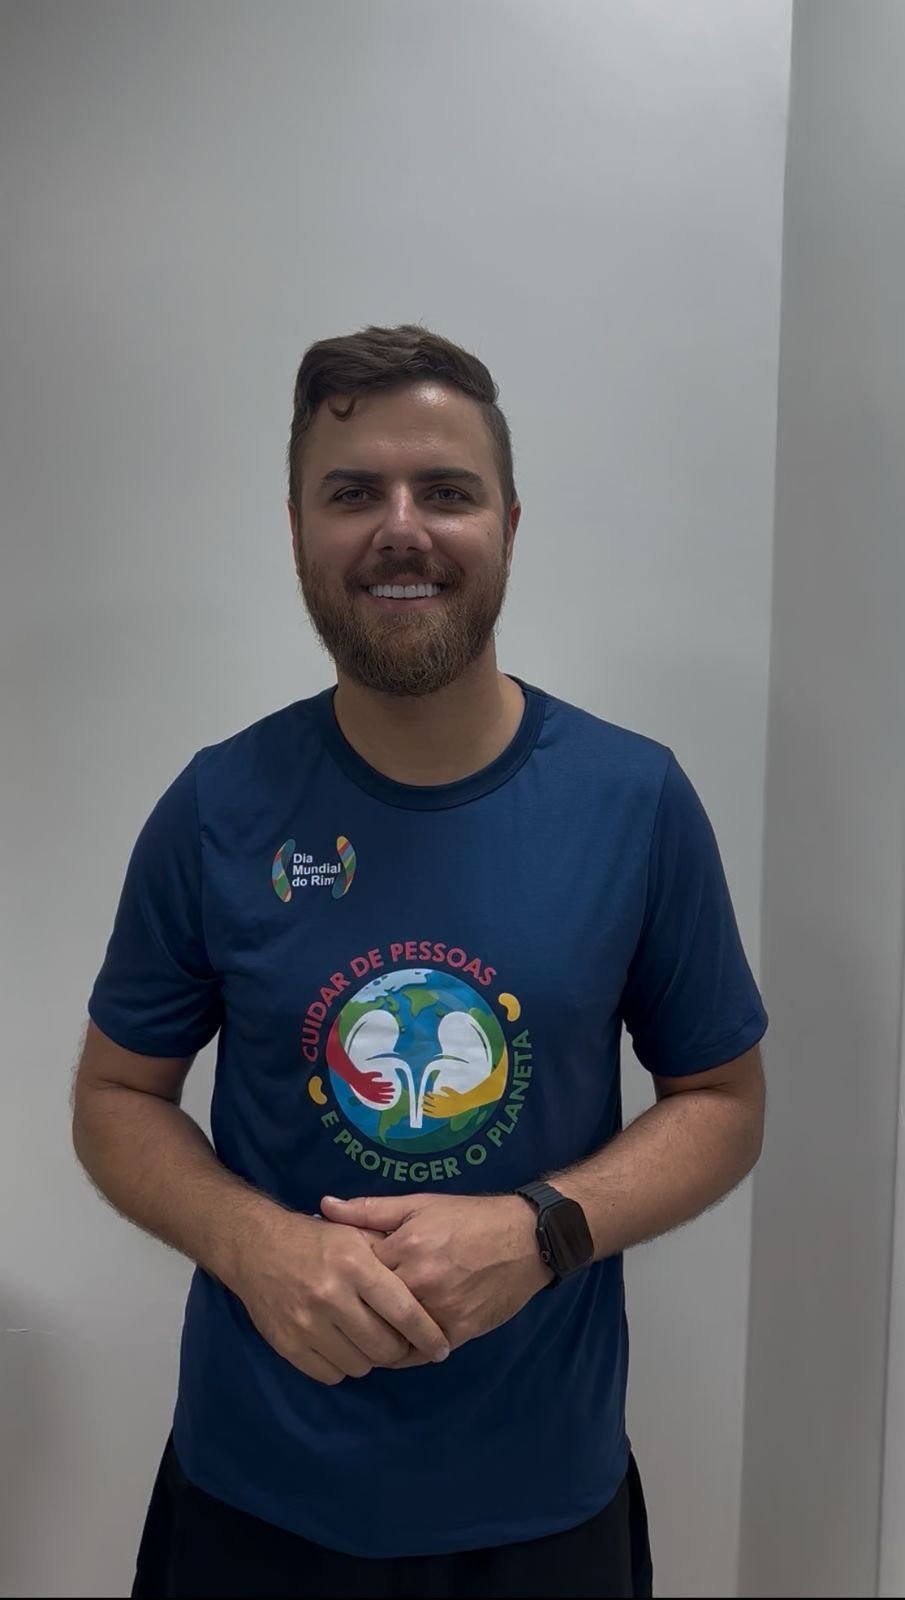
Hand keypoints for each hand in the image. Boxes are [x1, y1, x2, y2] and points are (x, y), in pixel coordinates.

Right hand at [230, 1205, 450, 1385]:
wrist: (256, 1247)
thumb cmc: (316, 1240)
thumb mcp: (355, 1233)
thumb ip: (389, 1256)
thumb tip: (428, 1284)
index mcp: (355, 1264)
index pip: (403, 1311)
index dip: (427, 1334)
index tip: (441, 1347)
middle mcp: (332, 1296)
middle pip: (384, 1347)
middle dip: (399, 1350)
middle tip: (400, 1343)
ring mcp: (307, 1323)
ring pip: (360, 1365)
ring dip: (369, 1357)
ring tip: (366, 1338)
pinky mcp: (288, 1345)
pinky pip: (331, 1374)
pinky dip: (342, 1365)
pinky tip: (342, 1345)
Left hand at [319, 1192, 551, 1362]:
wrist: (527, 1238)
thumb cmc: (469, 1217)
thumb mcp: (419, 1204)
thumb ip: (369, 1209)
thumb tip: (324, 1206)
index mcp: (406, 1247)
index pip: (357, 1273)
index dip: (342, 1278)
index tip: (334, 1282)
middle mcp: (420, 1282)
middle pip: (370, 1309)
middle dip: (354, 1313)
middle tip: (341, 1315)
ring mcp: (441, 1311)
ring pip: (392, 1337)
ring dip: (376, 1337)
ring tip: (363, 1333)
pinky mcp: (459, 1333)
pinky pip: (419, 1352)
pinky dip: (404, 1352)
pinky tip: (394, 1344)